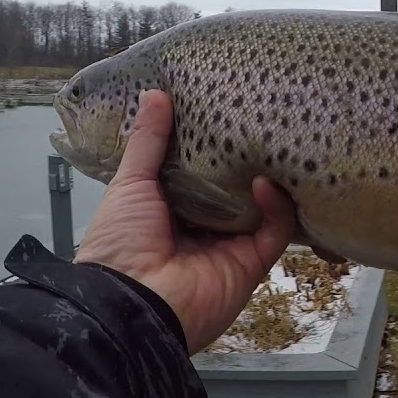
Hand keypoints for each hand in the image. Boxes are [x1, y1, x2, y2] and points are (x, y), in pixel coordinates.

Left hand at [73, 89, 296, 353]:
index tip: (224, 112)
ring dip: (267, 178)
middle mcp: (202, 228)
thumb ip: (148, 142)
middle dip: (246, 159)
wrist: (132, 304)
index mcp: (169, 212)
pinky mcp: (253, 262)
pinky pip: (275, 229)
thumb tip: (155, 93)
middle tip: (260, 121)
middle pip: (233, 189)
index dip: (211, 146)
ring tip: (274, 142)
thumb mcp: (129, 184)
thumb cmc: (121, 242)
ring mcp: (230, 245)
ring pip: (260, 206)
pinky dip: (276, 206)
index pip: (198, 173)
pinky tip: (265, 181)